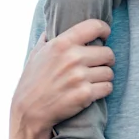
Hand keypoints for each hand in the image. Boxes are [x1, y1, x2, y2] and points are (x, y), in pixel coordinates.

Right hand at [10, 18, 114, 138]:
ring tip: (94, 79)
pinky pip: (108, 88)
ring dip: (104, 77)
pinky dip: (103, 90)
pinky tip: (94, 90)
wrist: (29, 112)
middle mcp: (72, 58)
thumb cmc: (31, 82)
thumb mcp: (35, 55)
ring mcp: (79, 77)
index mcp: (61, 44)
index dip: (104, 29)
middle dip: (106, 60)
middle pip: (108, 53)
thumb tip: (51, 30)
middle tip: (99, 65)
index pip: (94, 27)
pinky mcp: (85, 95)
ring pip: (109, 72)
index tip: (105, 34)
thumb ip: (46, 40)